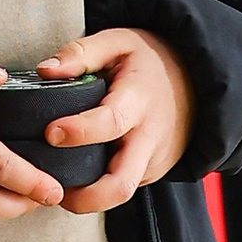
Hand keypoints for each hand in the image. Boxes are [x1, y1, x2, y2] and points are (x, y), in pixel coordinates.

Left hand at [34, 23, 193, 212]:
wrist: (195, 82)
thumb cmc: (149, 62)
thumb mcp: (118, 42)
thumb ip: (81, 53)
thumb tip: (46, 70)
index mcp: (139, 100)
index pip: (112, 122)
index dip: (80, 131)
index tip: (51, 132)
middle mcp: (149, 138)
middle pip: (121, 184)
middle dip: (86, 197)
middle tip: (51, 185)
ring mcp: (153, 161)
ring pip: (122, 193)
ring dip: (89, 199)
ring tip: (57, 187)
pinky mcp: (152, 172)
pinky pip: (123, 187)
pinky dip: (99, 190)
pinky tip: (78, 176)